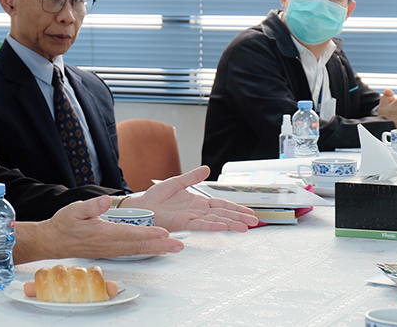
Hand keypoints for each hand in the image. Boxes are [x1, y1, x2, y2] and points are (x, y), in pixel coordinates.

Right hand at [14, 195, 183, 263]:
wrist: (54, 241)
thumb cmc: (64, 224)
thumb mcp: (74, 210)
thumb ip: (91, 206)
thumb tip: (104, 201)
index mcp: (103, 233)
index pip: (130, 233)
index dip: (148, 233)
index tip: (164, 233)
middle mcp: (110, 244)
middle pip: (139, 245)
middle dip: (161, 245)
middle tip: (179, 245)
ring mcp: (112, 249)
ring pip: (138, 250)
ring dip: (157, 249)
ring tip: (175, 248)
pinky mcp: (112, 251)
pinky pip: (133, 251)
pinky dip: (148, 250)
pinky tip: (158, 249)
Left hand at [124, 166, 258, 231]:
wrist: (142, 205)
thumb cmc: (156, 197)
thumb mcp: (177, 182)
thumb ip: (192, 176)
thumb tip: (206, 168)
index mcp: (198, 202)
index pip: (221, 205)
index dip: (236, 209)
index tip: (249, 213)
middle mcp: (197, 211)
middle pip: (223, 214)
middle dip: (239, 218)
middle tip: (254, 223)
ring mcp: (192, 217)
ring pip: (216, 220)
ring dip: (231, 223)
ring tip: (245, 227)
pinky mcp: (183, 222)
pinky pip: (201, 224)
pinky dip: (212, 225)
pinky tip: (223, 226)